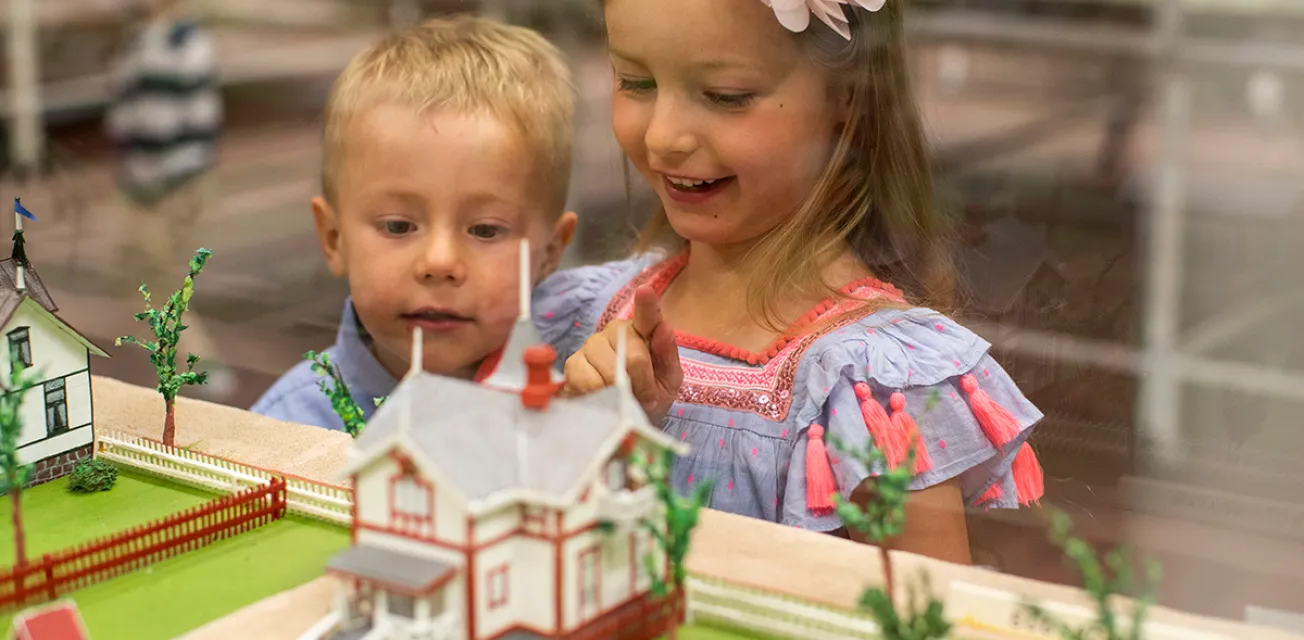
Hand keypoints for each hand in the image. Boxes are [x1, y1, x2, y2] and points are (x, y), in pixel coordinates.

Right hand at [563, 285, 681, 422]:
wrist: (624, 419)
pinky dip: (599, 393)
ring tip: (624, 399)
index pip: (647, 315)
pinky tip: (603, 397)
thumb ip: (667, 355)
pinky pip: (586, 378)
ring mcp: (592, 345)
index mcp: (644, 331)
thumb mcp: (669, 380)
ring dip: (621, 391)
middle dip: (642, 382)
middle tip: (645, 398)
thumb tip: (664, 328)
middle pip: (633, 353)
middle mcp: (616, 331)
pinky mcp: (573, 363)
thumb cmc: (650, 395)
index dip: (647, 304)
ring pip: (608, 367)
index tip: (645, 291)